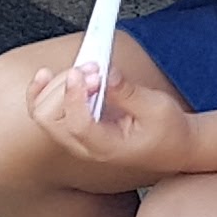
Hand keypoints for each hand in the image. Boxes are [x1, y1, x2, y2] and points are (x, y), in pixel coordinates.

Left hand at [23, 44, 196, 180]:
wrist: (174, 146)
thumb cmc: (168, 132)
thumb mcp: (157, 109)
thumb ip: (128, 92)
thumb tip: (107, 74)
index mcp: (106, 147)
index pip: (77, 125)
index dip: (75, 96)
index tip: (84, 72)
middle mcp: (85, 146)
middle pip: (49, 119)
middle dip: (64, 88)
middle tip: (91, 68)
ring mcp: (76, 137)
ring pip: (42, 113)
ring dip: (54, 86)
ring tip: (82, 69)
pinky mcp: (76, 125)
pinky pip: (47, 110)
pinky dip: (44, 90)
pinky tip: (49, 75)